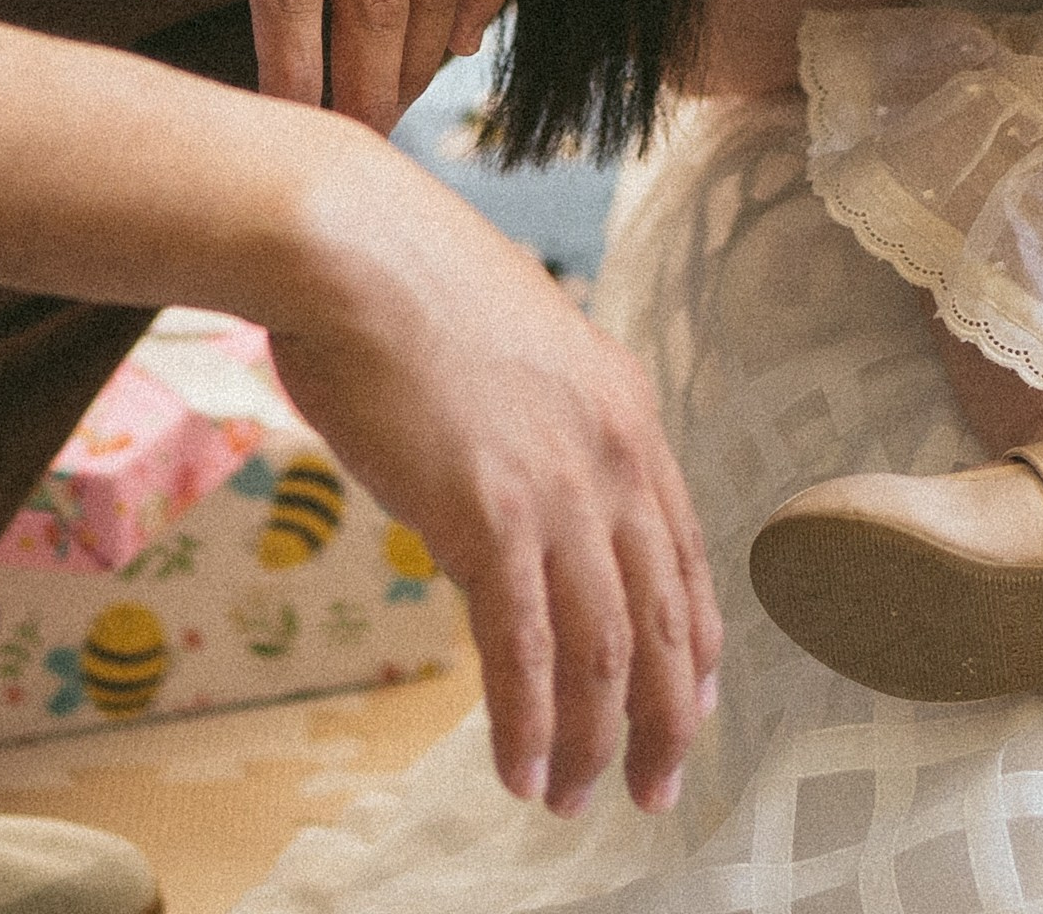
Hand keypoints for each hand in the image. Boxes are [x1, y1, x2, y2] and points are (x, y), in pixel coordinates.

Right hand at [267, 131, 720, 817]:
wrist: (350, 243)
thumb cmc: (403, 283)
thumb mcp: (508, 349)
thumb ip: (532, 424)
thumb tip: (509, 494)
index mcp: (624, 406)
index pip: (683, 550)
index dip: (692, 642)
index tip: (689, 706)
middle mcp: (613, 450)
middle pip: (662, 616)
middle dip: (663, 717)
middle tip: (652, 787)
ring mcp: (558, 485)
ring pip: (604, 649)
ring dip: (593, 740)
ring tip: (575, 799)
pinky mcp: (490, 514)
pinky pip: (525, 649)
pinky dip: (529, 722)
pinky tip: (521, 771)